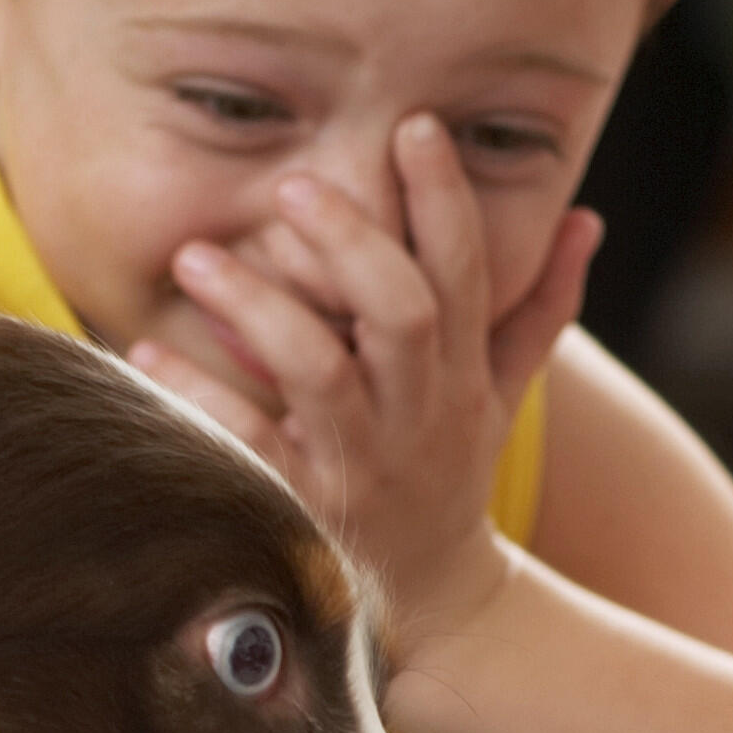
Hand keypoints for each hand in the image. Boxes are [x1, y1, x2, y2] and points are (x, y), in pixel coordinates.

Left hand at [127, 114, 598, 657]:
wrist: (435, 604)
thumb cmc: (452, 471)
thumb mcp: (503, 391)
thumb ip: (540, 305)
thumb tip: (586, 218)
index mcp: (464, 374)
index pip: (465, 273)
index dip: (445, 201)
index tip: (415, 128)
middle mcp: (419, 413)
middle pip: (402, 314)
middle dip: (354, 243)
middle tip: (297, 185)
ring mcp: (362, 463)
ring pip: (319, 372)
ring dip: (258, 309)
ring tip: (197, 258)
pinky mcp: (302, 507)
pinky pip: (248, 446)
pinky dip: (198, 400)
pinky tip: (145, 357)